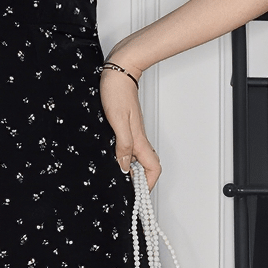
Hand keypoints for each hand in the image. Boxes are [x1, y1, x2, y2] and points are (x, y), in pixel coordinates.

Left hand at [99, 58, 159, 187]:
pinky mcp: (126, 125)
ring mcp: (133, 131)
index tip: (137, 195)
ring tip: (119, 178)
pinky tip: (113, 157)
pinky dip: (124, 156)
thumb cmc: (116, 91)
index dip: (148, 185)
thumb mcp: (116, 121)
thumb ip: (123, 145)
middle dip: (140, 182)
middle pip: (147, 166)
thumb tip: (125, 167)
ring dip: (131, 170)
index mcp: (138, 139)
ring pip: (138, 157)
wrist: (117, 71)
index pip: (153, 169)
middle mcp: (138, 137)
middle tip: (127, 191)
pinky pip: (129, 147)